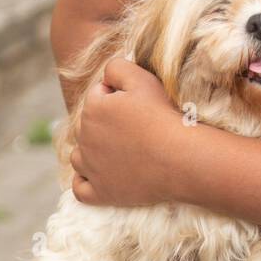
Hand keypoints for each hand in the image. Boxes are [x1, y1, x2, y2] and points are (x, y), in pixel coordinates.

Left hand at [70, 56, 186, 207]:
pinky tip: (101, 175)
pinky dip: (87, 182)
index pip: (98, 96)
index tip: (139, 106)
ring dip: (93, 152)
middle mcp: (84, 138)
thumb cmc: (163, 117)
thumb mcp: (142, 79)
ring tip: (121, 151)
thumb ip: (117, 67)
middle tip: (135, 128)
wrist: (180, 158)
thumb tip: (105, 77)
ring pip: (80, 156)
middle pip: (87, 126)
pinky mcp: (100, 193)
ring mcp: (90, 168)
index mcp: (92, 109)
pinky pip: (80, 188)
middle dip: (105, 124)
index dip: (118, 98)